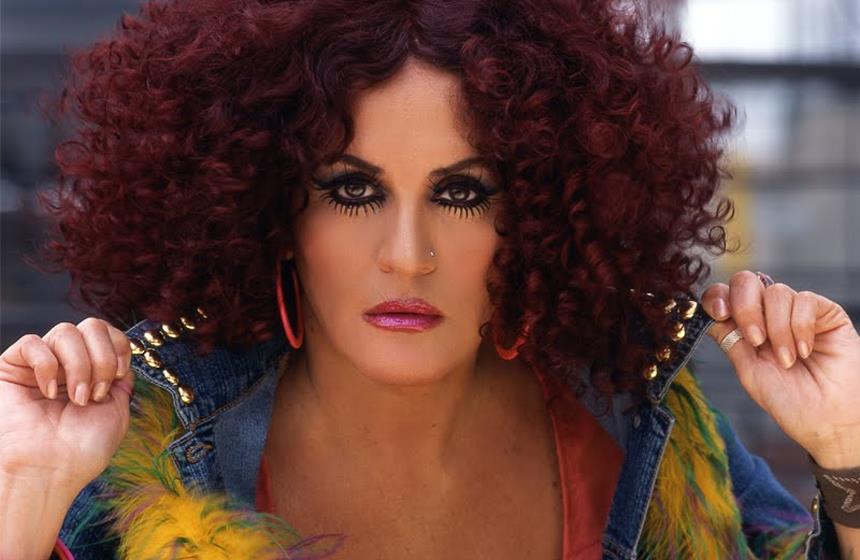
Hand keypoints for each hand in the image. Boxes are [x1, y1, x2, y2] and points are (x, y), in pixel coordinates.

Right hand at [0, 318, 134, 491]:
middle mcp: (67, 363)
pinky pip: (32, 342)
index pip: (109, 332)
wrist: (51, 471)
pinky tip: (49, 391)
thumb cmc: (82, 449)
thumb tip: (121, 352)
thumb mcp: (118, 409)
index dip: (119, 347)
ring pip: (66, 331)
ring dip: (79, 365)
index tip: (119, 376)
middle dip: (102, 358)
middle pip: (91, 325)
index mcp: (92, 369)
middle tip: (96, 392)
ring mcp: (40, 364)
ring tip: (76, 398)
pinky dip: (47, 366)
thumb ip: (122, 376)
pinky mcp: (11, 368)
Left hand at [701, 271, 859, 468]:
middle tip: (756, 340)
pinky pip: (805, 300)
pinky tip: (805, 351)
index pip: (724, 295)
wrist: (828, 421)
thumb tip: (706, 315)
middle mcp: (769, 315)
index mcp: (746, 326)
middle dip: (746, 308)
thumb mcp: (749, 370)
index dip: (717, 296)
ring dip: (777, 328)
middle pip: (746, 281)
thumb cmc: (790, 401)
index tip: (719, 314)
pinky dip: (800, 326)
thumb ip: (730, 340)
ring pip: (776, 292)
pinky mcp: (827, 314)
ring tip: (787, 360)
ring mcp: (797, 312)